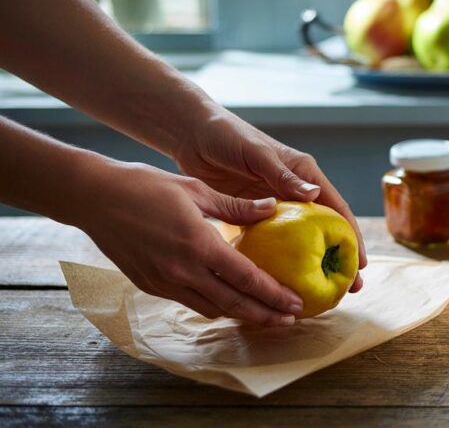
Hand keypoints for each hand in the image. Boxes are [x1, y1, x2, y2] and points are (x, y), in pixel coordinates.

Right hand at [73, 160, 305, 324]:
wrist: (94, 197)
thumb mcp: (196, 189)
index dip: (274, 294)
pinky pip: (190, 302)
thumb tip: (272, 207)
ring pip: (211, 309)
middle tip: (290, 320)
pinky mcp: (150, 285)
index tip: (296, 302)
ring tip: (264, 314)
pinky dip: (213, 306)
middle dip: (264, 315)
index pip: (246, 279)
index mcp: (199, 244)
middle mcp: (182, 270)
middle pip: (232, 304)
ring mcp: (164, 282)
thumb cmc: (146, 186)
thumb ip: (236, 206)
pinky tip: (228, 301)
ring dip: (239, 314)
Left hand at [171, 110, 365, 291]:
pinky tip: (281, 283)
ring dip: (311, 265)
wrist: (192, 134)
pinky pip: (271, 242)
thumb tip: (315, 194)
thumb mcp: (257, 153)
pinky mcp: (252, 214)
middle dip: (339, 258)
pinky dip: (279, 262)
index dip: (351, 236)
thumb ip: (282, 175)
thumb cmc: (228, 135)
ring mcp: (274, 205)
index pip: (335, 208)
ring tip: (322, 293)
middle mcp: (294, 191)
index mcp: (303, 173)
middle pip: (324, 229)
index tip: (360, 263)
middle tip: (350, 288)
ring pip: (300, 240)